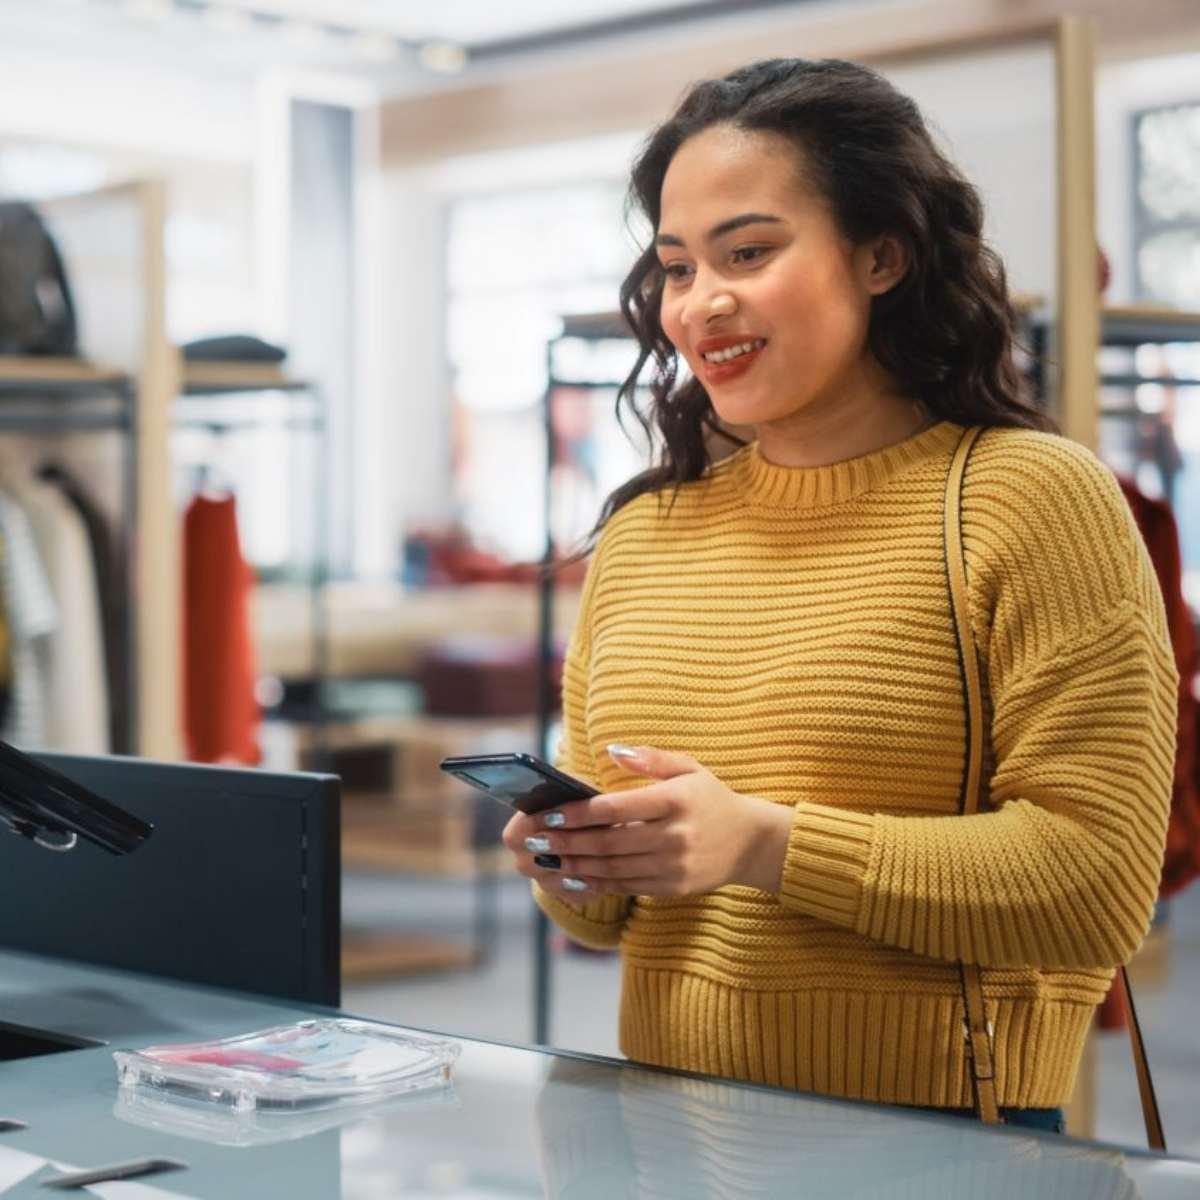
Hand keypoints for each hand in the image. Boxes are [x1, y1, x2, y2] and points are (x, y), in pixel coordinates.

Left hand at [502, 745, 791, 900]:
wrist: (751, 842)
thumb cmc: (710, 798)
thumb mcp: (689, 767)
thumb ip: (651, 758)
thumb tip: (613, 751)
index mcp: (677, 800)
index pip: (618, 808)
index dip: (579, 813)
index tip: (549, 814)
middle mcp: (676, 835)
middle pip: (610, 842)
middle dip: (567, 842)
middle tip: (533, 841)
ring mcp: (675, 866)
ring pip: (613, 869)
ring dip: (574, 866)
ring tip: (544, 860)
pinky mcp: (673, 887)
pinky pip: (626, 887)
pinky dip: (595, 884)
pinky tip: (571, 878)